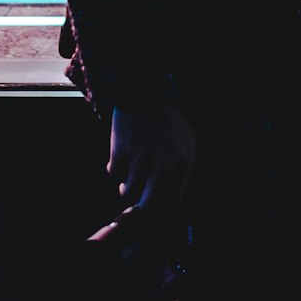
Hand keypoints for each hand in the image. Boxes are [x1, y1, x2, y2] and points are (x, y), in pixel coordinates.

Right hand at [107, 102, 195, 219]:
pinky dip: (115, 167)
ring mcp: (140, 160)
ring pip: (127, 191)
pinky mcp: (120, 152)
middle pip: (148, 207)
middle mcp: (162, 166)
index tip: (152, 207)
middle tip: (137, 200)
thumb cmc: (168, 119)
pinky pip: (113, 173)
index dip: (159, 210)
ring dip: (126, 185)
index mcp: (182, 165)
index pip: (170, 205)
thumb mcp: (187, 143)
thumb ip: (181, 171)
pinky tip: (121, 154)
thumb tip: (169, 199)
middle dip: (140, 208)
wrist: (146, 90)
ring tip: (130, 171)